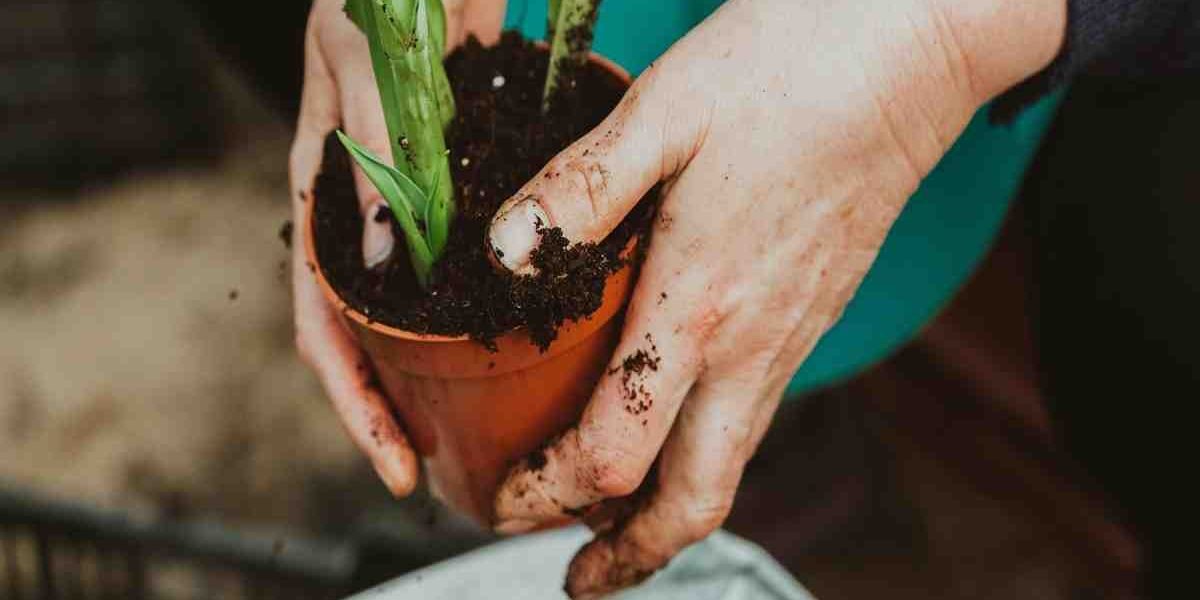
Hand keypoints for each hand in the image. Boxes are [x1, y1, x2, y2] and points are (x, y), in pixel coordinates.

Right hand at [288, 0, 503, 496]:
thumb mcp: (365, 67)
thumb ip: (373, 155)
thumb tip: (386, 261)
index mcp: (323, 199)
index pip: (325, 327)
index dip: (356, 405)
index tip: (396, 467)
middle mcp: (366, 215)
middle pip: (373, 337)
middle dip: (402, 409)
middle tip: (454, 469)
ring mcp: (414, 204)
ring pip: (422, 309)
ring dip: (446, 370)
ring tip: (494, 424)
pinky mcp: (459, 183)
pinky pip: (468, 260)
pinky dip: (486, 306)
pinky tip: (528, 335)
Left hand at [487, 0, 1064, 595]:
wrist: (907, 52)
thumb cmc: (785, 71)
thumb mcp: (662, 113)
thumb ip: (577, 193)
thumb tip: (501, 255)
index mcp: (699, 304)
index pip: (615, 453)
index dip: (549, 493)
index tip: (502, 498)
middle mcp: (751, 345)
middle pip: (692, 502)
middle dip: (628, 557)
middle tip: (576, 578)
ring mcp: (792, 339)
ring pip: (727, 467)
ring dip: (661, 512)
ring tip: (606, 521)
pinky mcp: (812, 317)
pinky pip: (752, 417)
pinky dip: (699, 452)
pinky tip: (664, 421)